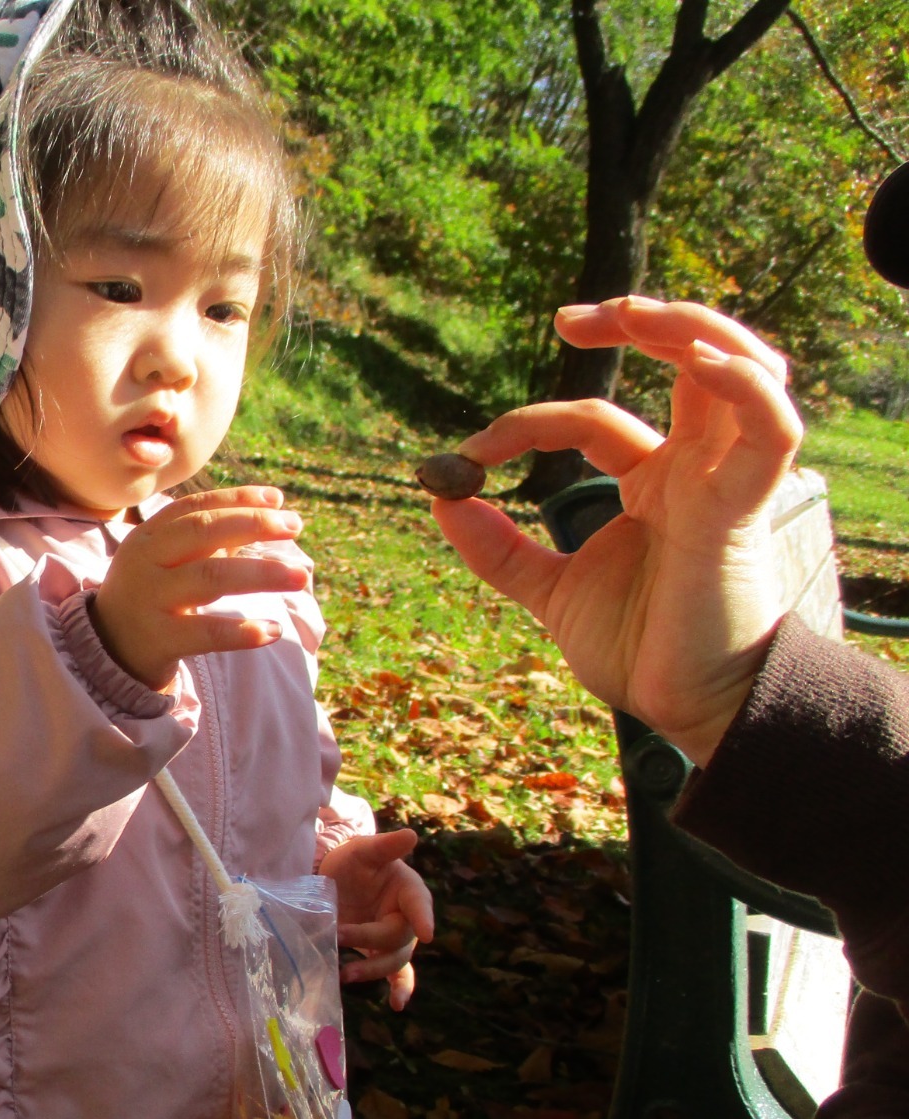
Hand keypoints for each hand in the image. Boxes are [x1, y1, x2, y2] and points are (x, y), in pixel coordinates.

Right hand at [91, 488, 311, 689]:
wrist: (109, 648)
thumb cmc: (152, 594)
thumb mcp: (169, 559)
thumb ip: (211, 536)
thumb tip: (271, 510)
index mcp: (149, 536)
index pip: (196, 506)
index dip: (237, 498)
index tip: (278, 498)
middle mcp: (147, 562)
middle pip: (203, 532)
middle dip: (253, 524)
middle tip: (295, 525)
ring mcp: (151, 600)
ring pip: (210, 578)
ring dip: (261, 573)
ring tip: (301, 576)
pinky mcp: (159, 639)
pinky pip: (206, 633)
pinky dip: (242, 632)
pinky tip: (273, 631)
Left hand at [317, 830, 433, 1010]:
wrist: (337, 880)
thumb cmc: (354, 862)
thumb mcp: (363, 850)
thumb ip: (384, 846)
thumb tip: (411, 835)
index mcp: (409, 890)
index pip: (418, 904)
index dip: (423, 918)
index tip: (427, 934)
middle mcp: (407, 918)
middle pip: (396, 938)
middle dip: (369, 940)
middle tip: (338, 937)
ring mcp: (395, 940)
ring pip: (393, 961)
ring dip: (372, 969)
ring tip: (346, 974)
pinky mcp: (382, 954)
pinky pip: (397, 975)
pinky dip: (400, 990)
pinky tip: (397, 1005)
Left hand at [433, 297, 801, 764]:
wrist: (684, 708)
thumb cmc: (638, 650)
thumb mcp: (547, 591)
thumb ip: (495, 548)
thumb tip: (440, 493)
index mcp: (653, 482)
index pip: (591, 419)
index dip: (523, 426)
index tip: (465, 460)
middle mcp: (693, 469)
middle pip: (689, 361)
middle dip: (637, 322)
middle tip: (569, 319)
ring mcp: (724, 482)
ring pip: (742, 370)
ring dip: (693, 328)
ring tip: (633, 316)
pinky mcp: (745, 508)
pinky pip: (771, 429)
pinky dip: (747, 386)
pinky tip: (706, 362)